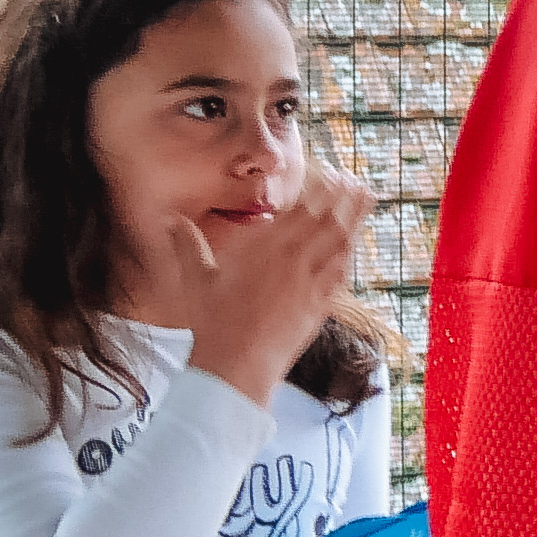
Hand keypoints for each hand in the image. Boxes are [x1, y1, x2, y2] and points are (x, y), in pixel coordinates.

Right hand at [185, 164, 365, 404]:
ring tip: (366, 197)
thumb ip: (187, 244)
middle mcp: (293, 259)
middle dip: (342, 197)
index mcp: (265, 247)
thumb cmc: (213, 319)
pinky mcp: (323, 304)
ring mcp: (312, 281)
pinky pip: (342, 271)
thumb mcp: (195, 277)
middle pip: (326, 220)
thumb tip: (170, 220)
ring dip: (354, 217)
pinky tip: (353, 245)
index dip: (317, 190)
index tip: (329, 174)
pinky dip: (349, 252)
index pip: (299, 210)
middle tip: (355, 179)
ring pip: (340, 242)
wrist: (238, 362)